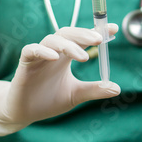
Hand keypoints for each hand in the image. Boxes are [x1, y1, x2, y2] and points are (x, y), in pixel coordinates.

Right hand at [0, 25, 120, 135]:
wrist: (24, 113)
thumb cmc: (48, 100)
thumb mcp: (75, 95)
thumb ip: (93, 90)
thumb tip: (117, 88)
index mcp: (65, 56)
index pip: (81, 38)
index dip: (96, 31)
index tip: (113, 28)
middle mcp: (53, 52)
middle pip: (67, 33)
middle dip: (83, 34)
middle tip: (99, 40)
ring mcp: (38, 56)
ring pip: (52, 40)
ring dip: (68, 45)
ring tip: (83, 57)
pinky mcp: (25, 64)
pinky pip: (31, 50)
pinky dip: (42, 51)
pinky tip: (54, 57)